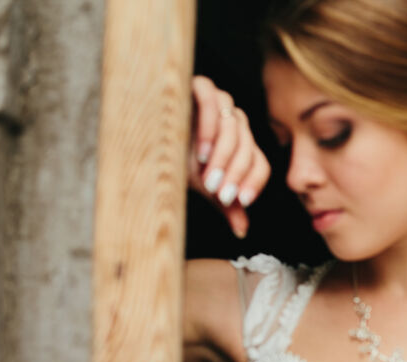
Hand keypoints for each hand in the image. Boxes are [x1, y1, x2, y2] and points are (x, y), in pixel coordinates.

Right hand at [189, 76, 270, 237]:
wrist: (146, 134)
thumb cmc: (176, 158)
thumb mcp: (203, 185)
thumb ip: (224, 203)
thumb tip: (242, 231)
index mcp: (243, 146)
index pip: (260, 164)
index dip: (253, 183)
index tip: (240, 201)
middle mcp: (237, 123)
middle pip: (248, 148)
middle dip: (235, 175)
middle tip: (219, 194)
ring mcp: (222, 103)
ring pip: (235, 127)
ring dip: (224, 156)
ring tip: (208, 176)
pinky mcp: (201, 86)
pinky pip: (214, 102)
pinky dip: (210, 128)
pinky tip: (201, 151)